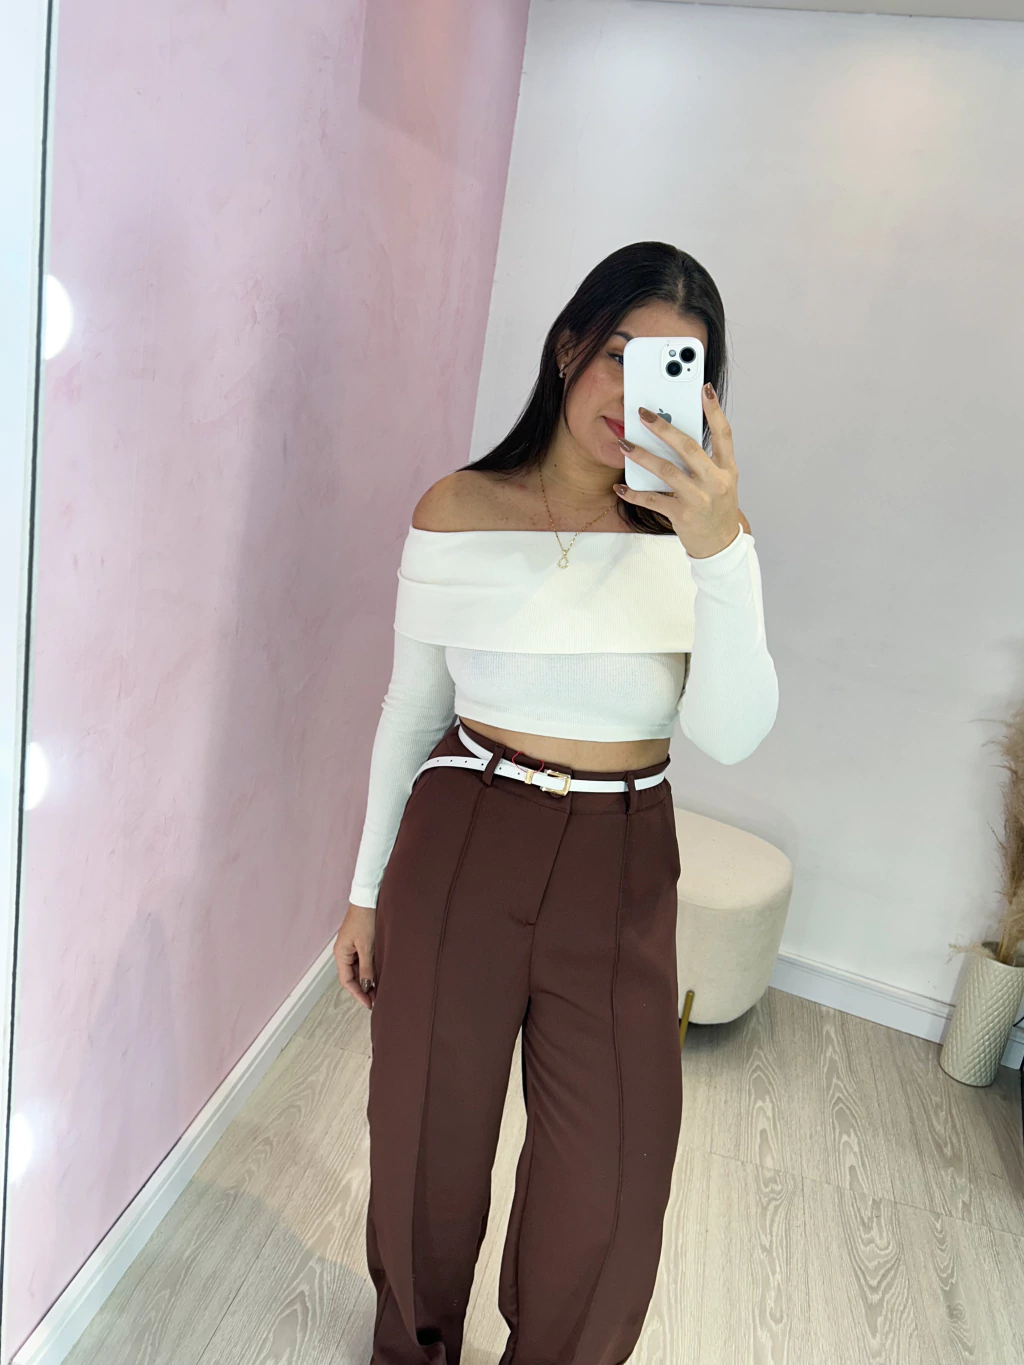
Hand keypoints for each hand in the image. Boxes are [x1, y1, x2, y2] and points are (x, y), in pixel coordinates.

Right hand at [334, 903, 376, 1009]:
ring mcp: (350, 947)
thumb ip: (367, 968)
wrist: (368, 899)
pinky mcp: (358, 942)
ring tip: (379, 989)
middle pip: (351, 976)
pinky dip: (369, 969)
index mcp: (341, 954)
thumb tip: (367, 986)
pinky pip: (361, 961)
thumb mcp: (367, 947)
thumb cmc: (365, 920)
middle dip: (363, 989)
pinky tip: (377, 974)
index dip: (358, 993)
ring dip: (367, 980)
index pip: (347, 981)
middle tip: (376, 999)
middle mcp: (343, 952)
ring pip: (357, 969)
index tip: (369, 1003)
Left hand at [613, 383, 739, 558]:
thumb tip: (673, 436)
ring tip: (624, 444)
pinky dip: (635, 494)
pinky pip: (654, 500)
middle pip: (688, 448)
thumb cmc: (717, 510)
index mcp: (728, 469)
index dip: (714, 410)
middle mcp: (715, 482)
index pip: (724, 434)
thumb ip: (704, 461)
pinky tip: (621, 488)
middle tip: (643, 414)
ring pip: (667, 471)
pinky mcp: (683, 515)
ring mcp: (699, 499)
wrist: (720, 546)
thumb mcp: (720, 483)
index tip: (703, 388)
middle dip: (664, 428)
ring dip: (642, 456)